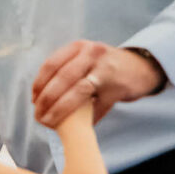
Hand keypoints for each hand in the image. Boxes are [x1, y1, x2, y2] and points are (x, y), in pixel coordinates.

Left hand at [32, 41, 164, 127]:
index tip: (33, 100)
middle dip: (47, 99)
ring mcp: (107, 70)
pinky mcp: (118, 87)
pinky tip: (79, 126)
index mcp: (79, 47)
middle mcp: (92, 54)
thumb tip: (38, 97)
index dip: (39, 84)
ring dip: (61, 110)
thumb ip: (63, 70)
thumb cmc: (103, 66)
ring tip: (50, 122)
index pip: (51, 64)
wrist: (141, 67)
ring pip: (78, 91)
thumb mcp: (84, 58)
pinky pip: (98, 106)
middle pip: (63, 78)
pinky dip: (87, 118)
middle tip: (38, 115)